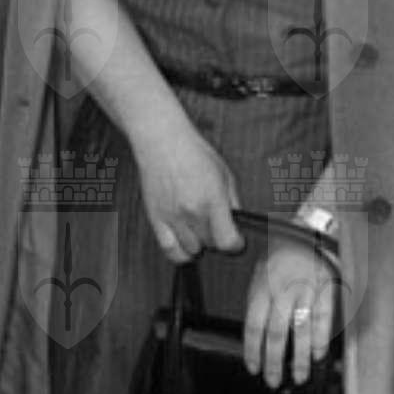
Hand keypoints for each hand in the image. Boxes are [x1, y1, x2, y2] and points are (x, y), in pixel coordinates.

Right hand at [132, 116, 240, 264]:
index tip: (236, 240)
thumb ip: (233, 202)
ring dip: (198, 243)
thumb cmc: (194, 153)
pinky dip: (180, 252)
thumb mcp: (224, 174)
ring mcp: (172, 217)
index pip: (227, 241)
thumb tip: (237, 224)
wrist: (162, 141)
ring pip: (191, 250)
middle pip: (210, 246)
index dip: (236, 244)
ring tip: (199, 228)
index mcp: (212, 200)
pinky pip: (169, 249)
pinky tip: (185, 242)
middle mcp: (191, 212)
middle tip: (216, 226)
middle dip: (217, 239)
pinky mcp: (156, 218)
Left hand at [244, 237, 336, 386]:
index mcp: (261, 288)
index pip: (253, 326)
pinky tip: (317, 356)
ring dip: (298, 358)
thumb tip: (256, 335)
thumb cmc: (282, 257)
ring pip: (300, 331)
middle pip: (276, 334)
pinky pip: (323, 320)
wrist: (309, 233)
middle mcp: (282, 292)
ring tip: (298, 377)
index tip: (253, 367)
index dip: (252, 351)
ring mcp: (305, 292)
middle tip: (272, 380)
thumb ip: (259, 303)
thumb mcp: (260, 274)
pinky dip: (320, 340)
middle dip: (273, 362)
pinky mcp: (326, 291)